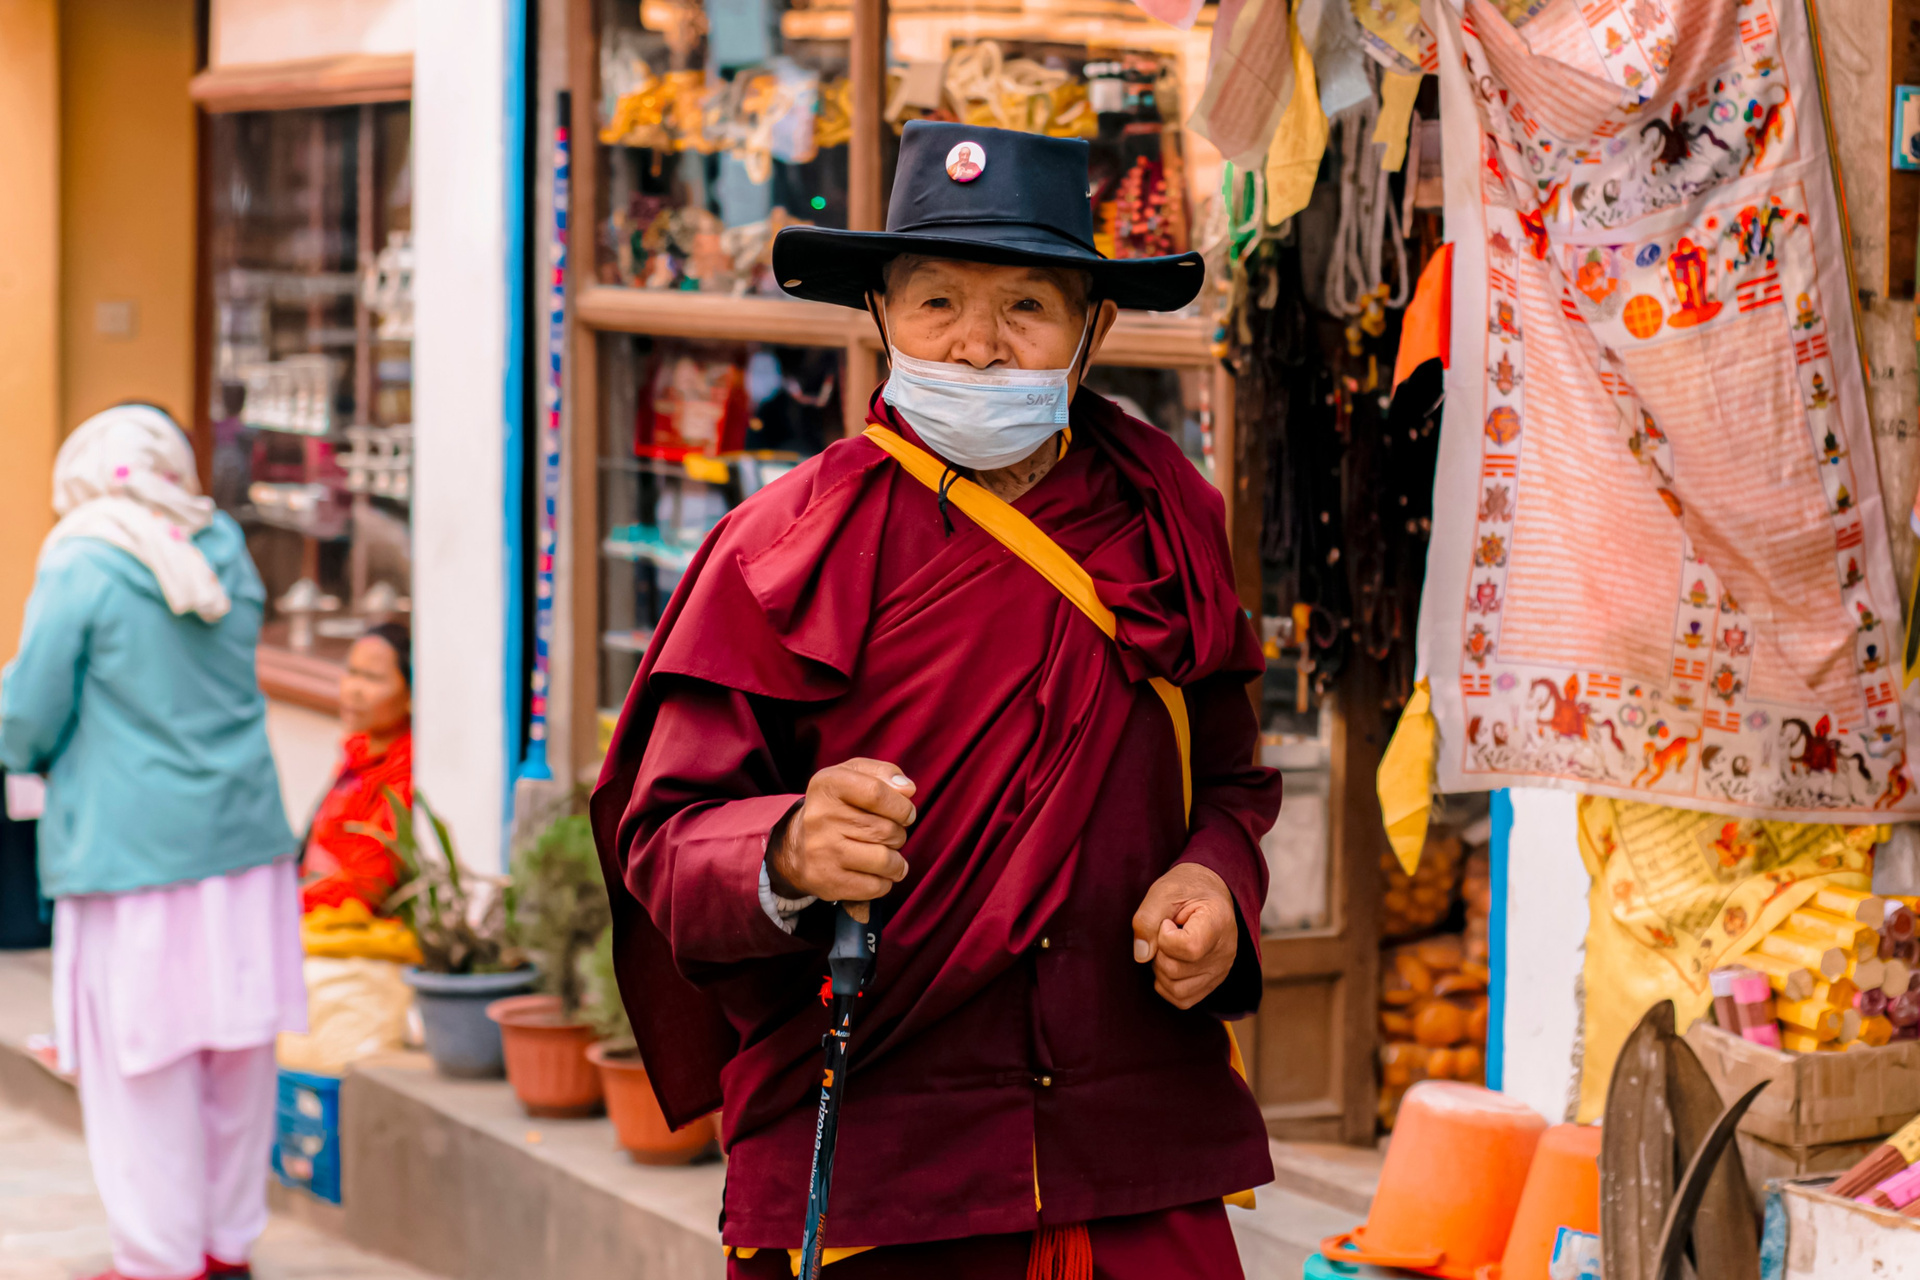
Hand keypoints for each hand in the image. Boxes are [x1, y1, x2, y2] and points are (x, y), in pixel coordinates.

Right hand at [768, 758, 916, 902]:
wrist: (797, 847)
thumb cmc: (838, 806)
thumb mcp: (854, 775)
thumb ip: (885, 773)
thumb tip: (908, 790)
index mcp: (828, 785)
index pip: (877, 793)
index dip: (902, 806)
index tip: (905, 814)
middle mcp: (820, 817)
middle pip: (887, 830)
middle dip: (899, 834)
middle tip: (888, 835)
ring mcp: (822, 851)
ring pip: (885, 860)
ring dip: (896, 861)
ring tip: (887, 856)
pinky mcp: (827, 881)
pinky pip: (876, 886)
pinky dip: (884, 881)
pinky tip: (875, 873)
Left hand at [1131, 863, 1237, 1009]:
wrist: (1209, 891)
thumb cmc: (1186, 888)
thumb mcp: (1162, 891)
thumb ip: (1147, 919)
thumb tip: (1141, 955)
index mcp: (1218, 922)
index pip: (1189, 948)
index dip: (1165, 937)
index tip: (1168, 920)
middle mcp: (1225, 952)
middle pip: (1177, 971)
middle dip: (1158, 952)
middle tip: (1163, 932)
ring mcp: (1220, 971)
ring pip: (1178, 991)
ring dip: (1161, 970)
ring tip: (1166, 947)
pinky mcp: (1212, 983)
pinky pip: (1182, 1000)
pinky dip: (1167, 985)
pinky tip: (1169, 961)